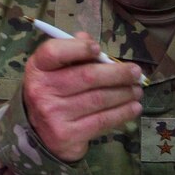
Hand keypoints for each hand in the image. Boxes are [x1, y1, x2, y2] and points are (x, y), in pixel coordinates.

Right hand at [20, 32, 145, 161]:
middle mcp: (41, 90)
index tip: (99, 49)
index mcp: (37, 68)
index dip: (79, 48)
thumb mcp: (53, 70)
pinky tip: (133, 108)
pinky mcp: (67, 135)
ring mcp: (54, 114)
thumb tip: (88, 39)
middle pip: (86, 76)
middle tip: (136, 73)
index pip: (54, 52)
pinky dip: (122, 113)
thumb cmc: (52, 93)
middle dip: (117, 73)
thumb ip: (70, 52)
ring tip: (137, 90)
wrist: (39, 133)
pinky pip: (102, 121)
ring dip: (124, 93)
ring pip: (98, 99)